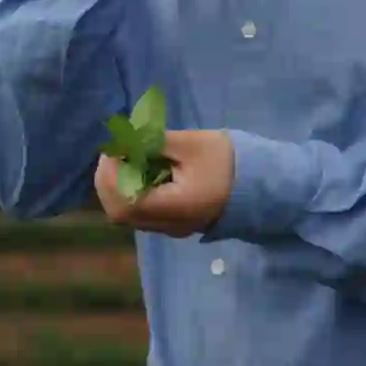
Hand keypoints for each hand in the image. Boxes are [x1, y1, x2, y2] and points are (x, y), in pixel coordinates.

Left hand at [95, 129, 234, 237]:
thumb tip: (123, 137)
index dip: (110, 177)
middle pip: (120, 214)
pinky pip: (141, 212)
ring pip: (128, 215)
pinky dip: (131, 192)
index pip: (125, 203)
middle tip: (114, 152)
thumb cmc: (225, 161)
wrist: (257, 185)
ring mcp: (170, 228)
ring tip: (126, 157)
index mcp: (174, 208)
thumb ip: (154, 142)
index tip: (114, 149)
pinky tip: (140, 169)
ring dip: (118, 187)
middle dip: (109, 181)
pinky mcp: (173, 222)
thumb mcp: (191, 143)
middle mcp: (168, 225)